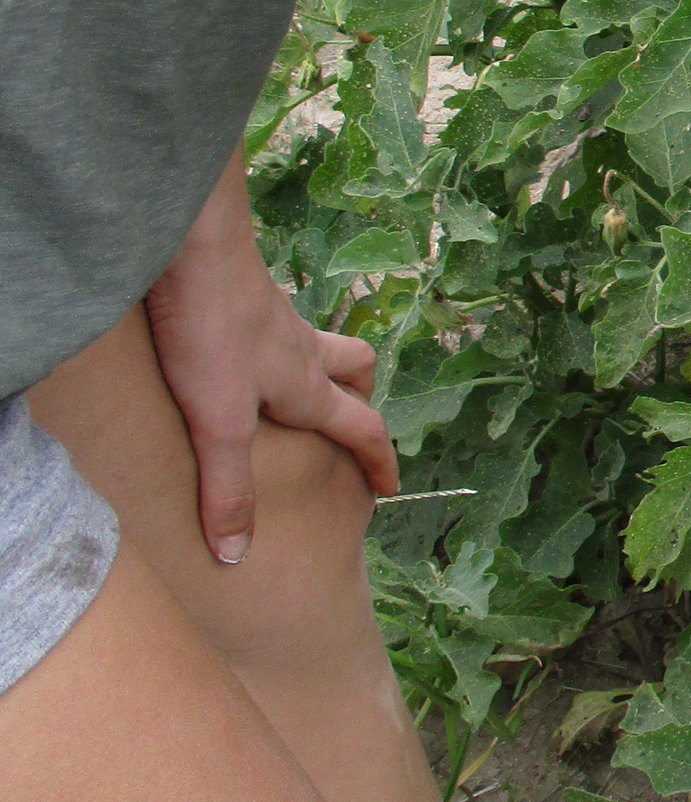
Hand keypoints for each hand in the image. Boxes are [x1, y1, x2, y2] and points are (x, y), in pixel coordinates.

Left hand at [144, 148, 397, 563]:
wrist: (192, 245)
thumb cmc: (211, 332)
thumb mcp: (217, 423)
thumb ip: (228, 488)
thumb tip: (238, 556)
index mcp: (306, 386)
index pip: (361, 428)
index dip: (378, 462)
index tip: (388, 488)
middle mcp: (300, 350)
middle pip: (355, 367)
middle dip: (362, 395)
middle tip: (350, 417)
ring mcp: (272, 318)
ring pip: (317, 341)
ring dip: (320, 361)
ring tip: (292, 383)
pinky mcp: (240, 293)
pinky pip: (270, 322)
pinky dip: (266, 340)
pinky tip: (231, 349)